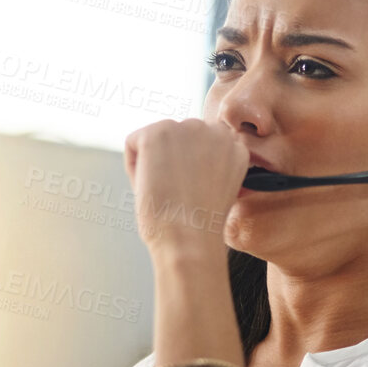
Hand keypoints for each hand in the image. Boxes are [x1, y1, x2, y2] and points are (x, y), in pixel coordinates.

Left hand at [122, 118, 247, 255]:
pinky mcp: (156, 133)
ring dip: (154, 161)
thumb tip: (184, 153)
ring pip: (156, 139)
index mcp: (234, 145)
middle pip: (178, 137)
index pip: (202, 142)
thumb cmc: (201, 225)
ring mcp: (185, 128)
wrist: (190, 238)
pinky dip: (134, 167)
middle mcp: (213, 130)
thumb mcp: (219, 186)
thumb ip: (210, 162)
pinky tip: (150, 186)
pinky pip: (133, 143)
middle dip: (172, 160)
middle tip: (178, 192)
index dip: (191, 167)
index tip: (191, 189)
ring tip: (166, 190)